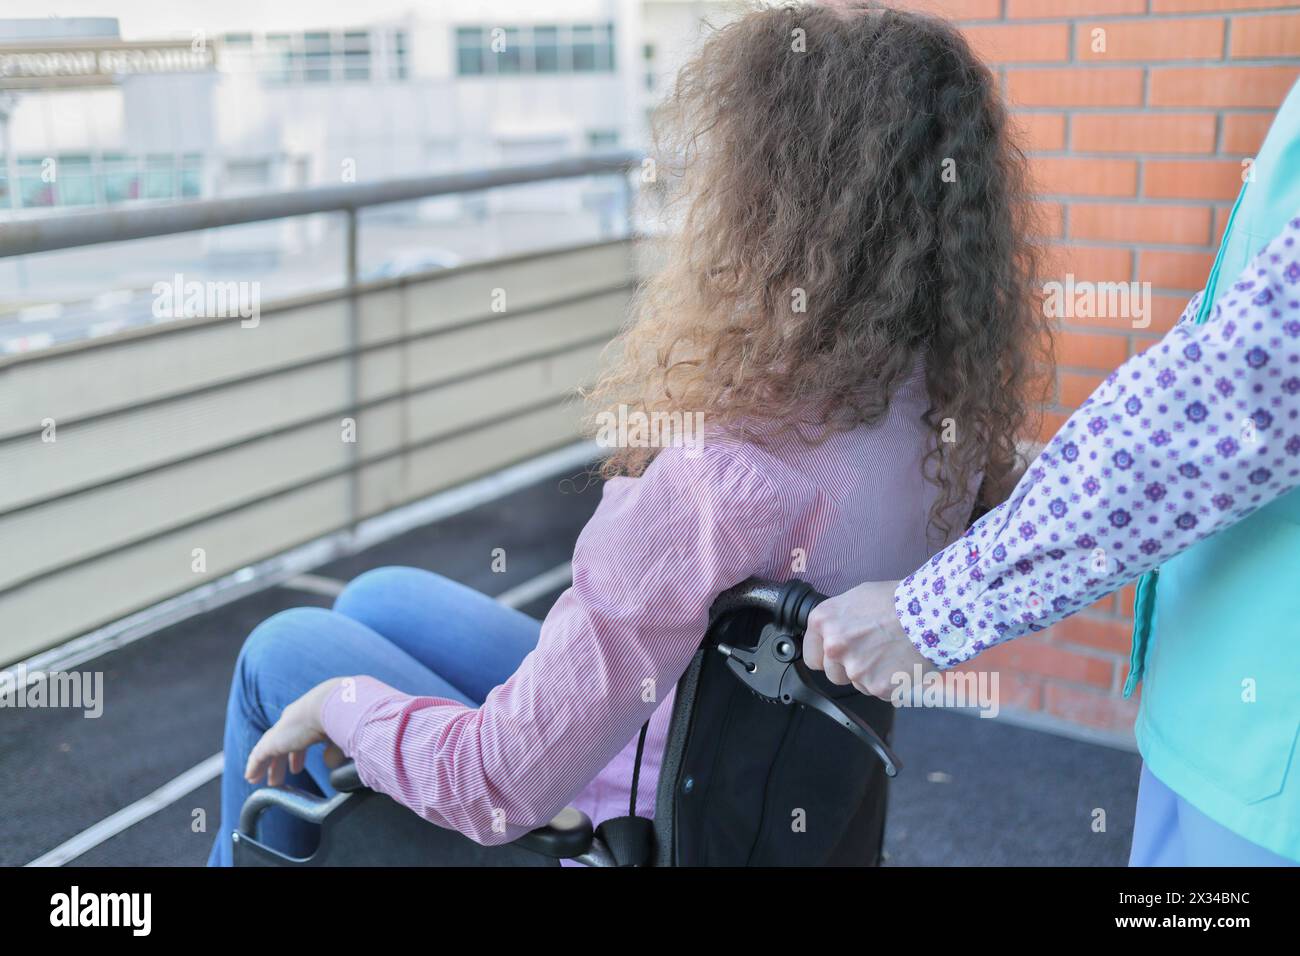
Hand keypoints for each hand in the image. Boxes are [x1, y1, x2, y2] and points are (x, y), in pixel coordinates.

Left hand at [245, 677, 347, 786]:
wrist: (334, 706)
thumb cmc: (346, 718)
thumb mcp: (343, 737)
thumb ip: (335, 750)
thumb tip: (329, 761)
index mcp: (311, 717)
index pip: (300, 738)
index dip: (297, 754)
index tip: (296, 767)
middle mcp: (294, 721)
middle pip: (282, 744)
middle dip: (280, 762)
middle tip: (279, 777)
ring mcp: (282, 730)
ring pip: (269, 750)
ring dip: (267, 766)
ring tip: (267, 781)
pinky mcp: (273, 741)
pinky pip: (259, 756)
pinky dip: (254, 766)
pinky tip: (251, 777)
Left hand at [803, 580, 932, 698]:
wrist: (930, 614)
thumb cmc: (897, 601)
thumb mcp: (856, 598)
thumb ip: (837, 620)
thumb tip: (831, 633)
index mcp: (824, 622)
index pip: (811, 655)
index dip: (826, 655)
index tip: (839, 654)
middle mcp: (835, 647)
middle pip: (833, 673)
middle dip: (849, 667)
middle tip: (871, 651)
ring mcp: (856, 669)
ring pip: (857, 683)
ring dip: (871, 674)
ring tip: (890, 653)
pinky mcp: (877, 686)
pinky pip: (879, 691)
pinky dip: (890, 682)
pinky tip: (900, 662)